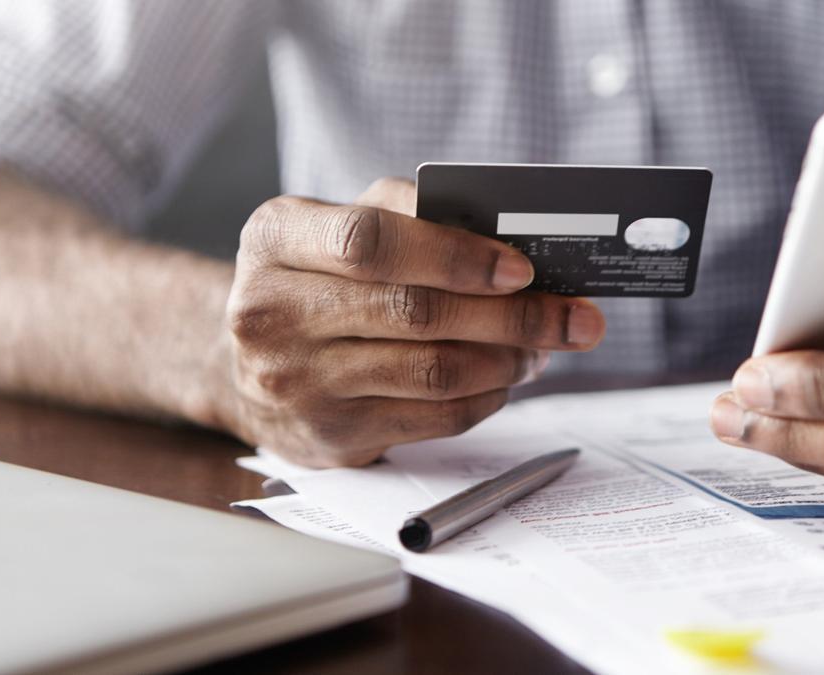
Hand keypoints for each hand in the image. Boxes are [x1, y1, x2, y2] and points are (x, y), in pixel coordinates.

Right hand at [217, 178, 604, 466]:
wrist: (249, 365)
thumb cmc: (318, 281)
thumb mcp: (339, 226)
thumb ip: (411, 214)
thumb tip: (512, 238)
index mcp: (276, 237)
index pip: (370, 242)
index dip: (456, 255)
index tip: (521, 268)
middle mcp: (271, 311)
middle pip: (416, 313)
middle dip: (513, 315)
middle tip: (573, 316)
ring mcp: (296, 382)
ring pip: (434, 371)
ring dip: (509, 358)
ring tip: (542, 345)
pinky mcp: (332, 435)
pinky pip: (435, 417)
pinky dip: (487, 395)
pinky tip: (506, 376)